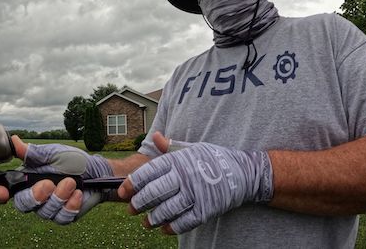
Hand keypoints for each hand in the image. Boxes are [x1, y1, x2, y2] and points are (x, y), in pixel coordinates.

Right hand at [0, 136, 112, 224]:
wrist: (97, 172)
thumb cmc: (74, 160)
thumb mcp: (53, 153)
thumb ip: (33, 153)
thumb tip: (13, 141)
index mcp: (28, 179)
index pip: (6, 190)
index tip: (1, 192)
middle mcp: (35, 195)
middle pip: (22, 204)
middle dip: (36, 195)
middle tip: (49, 184)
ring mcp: (49, 207)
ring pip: (44, 212)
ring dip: (59, 196)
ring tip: (71, 182)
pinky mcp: (63, 216)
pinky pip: (61, 217)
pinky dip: (70, 205)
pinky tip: (77, 194)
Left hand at [118, 132, 273, 233]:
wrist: (243, 172)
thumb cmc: (213, 159)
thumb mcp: (192, 148)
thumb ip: (171, 147)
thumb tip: (154, 137)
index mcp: (179, 160)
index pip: (149, 172)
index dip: (133, 183)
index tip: (123, 191)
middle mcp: (185, 176)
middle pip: (154, 193)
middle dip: (138, 203)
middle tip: (131, 209)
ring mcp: (195, 194)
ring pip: (166, 210)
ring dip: (152, 219)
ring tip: (146, 222)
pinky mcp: (205, 210)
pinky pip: (183, 222)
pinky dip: (171, 227)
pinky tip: (164, 228)